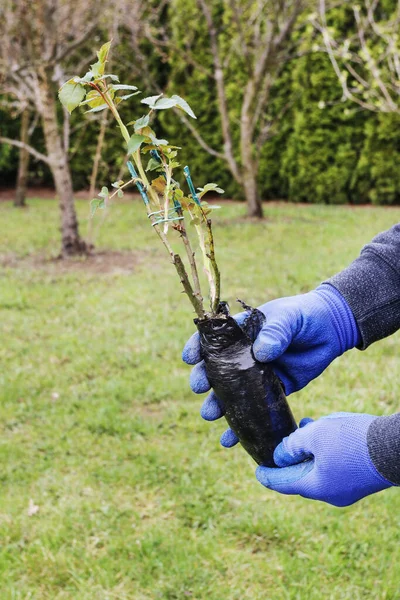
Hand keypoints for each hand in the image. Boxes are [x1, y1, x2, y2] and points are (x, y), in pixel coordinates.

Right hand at [182, 284, 359, 447]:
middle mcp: (243, 354)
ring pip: (231, 394)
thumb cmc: (306, 315)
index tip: (191, 359)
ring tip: (210, 415)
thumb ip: (276, 330)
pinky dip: (243, 426)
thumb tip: (261, 353)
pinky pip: (254, 411)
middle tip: (201, 388)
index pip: (213, 338)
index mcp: (241, 331)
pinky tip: (231, 441)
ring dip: (217, 405)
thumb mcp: (290, 317)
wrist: (332, 330)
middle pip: (216, 369)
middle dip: (204, 379)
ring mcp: (256, 375)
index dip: (198, 348)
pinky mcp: (272, 392)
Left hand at [256, 413, 392, 506]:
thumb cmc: (352, 440)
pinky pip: (335, 467)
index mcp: (317, 487)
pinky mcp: (360, 480)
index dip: (268, 476)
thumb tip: (280, 455)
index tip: (257, 471)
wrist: (396, 446)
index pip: (283, 484)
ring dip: (309, 451)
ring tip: (303, 428)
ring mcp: (348, 489)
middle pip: (301, 477)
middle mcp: (332, 494)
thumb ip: (292, 445)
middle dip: (290, 459)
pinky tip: (325, 433)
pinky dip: (324, 452)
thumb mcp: (315, 435)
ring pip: (319, 469)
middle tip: (280, 444)